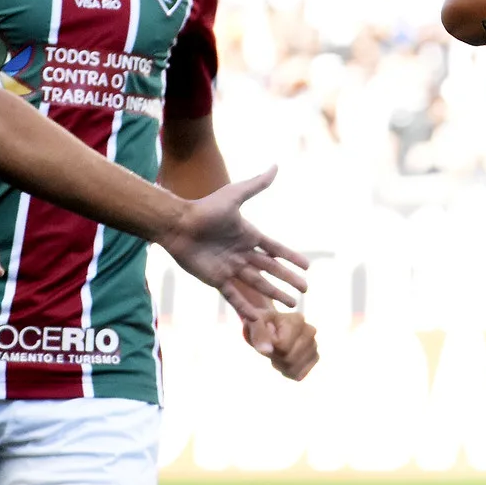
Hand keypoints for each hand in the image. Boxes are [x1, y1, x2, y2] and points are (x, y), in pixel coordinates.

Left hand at [160, 166, 310, 323]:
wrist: (177, 225)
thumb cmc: (204, 209)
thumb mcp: (234, 195)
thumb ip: (256, 185)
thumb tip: (276, 166)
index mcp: (248, 235)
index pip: (275, 249)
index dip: (291, 258)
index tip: (307, 267)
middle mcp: (241, 253)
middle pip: (270, 270)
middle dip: (288, 280)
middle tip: (305, 291)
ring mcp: (230, 268)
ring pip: (257, 285)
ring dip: (274, 295)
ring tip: (291, 304)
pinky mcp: (216, 279)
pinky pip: (234, 296)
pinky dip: (246, 308)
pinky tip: (258, 318)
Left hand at [240, 305, 319, 380]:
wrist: (269, 326)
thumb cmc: (261, 323)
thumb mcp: (254, 323)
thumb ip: (259, 334)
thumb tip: (266, 350)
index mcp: (297, 320)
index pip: (282, 346)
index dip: (269, 346)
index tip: (266, 337)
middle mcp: (310, 331)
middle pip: (289, 358)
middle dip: (275, 356)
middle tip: (270, 346)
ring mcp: (314, 345)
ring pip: (294, 369)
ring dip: (280, 365)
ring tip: (277, 352)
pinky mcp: (314, 358)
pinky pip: (298, 375)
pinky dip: (288, 371)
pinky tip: (284, 360)